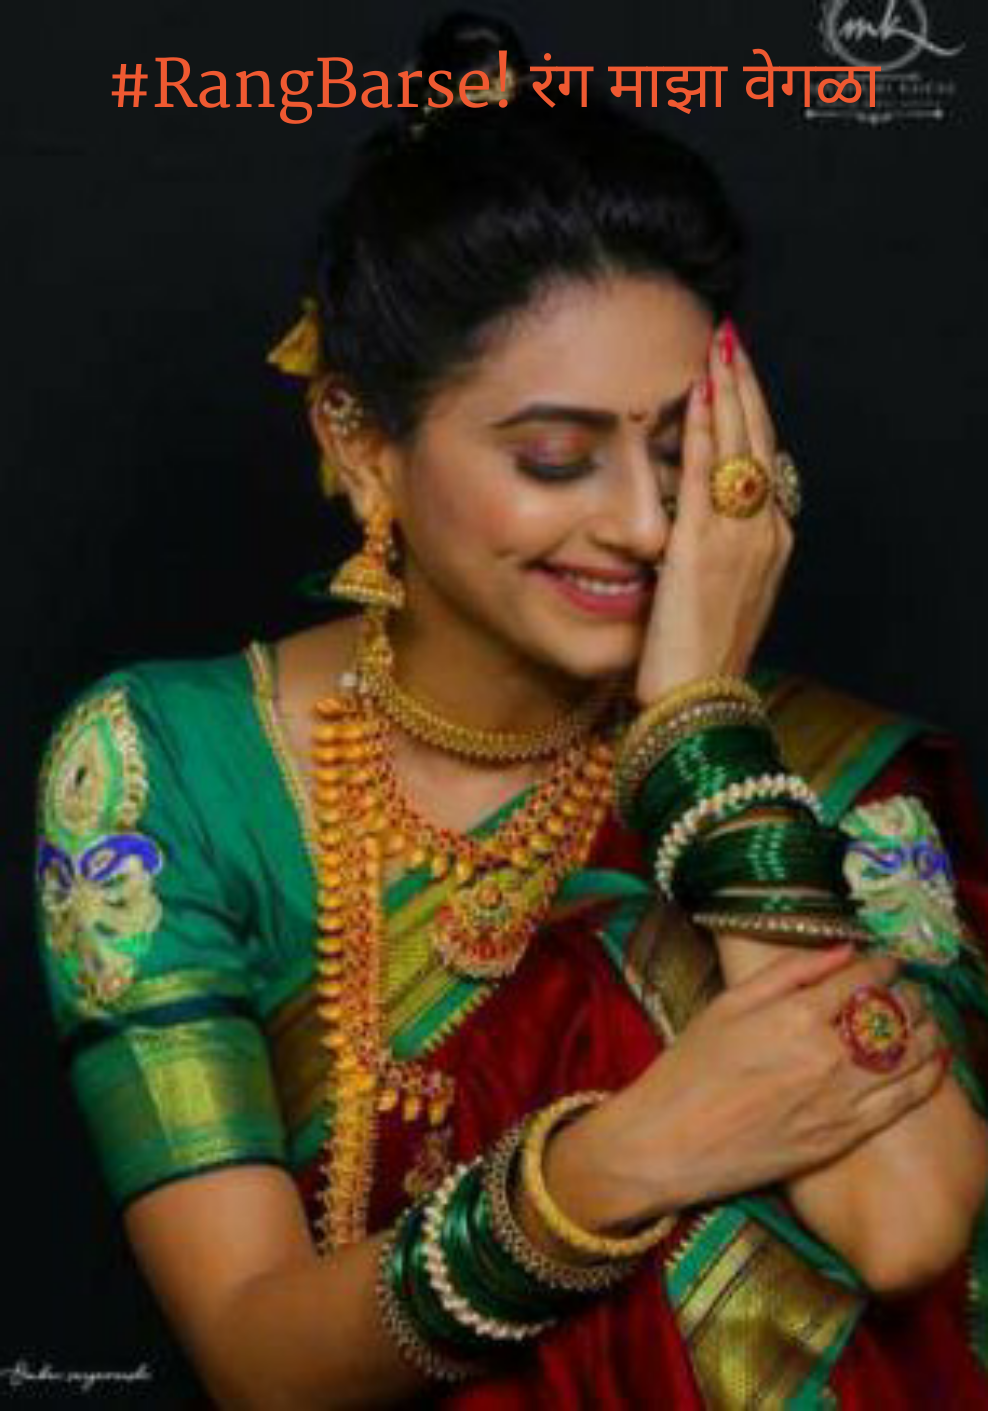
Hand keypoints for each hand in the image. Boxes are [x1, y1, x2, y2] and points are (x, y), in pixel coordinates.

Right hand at [550, 946, 947, 1228]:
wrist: (670, 1143)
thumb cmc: (689, 1068)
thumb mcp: (727, 1004)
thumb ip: (788, 971)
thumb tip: (843, 949)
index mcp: (794, 1015)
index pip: (861, 978)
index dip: (883, 963)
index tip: (888, 958)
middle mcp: (824, 1055)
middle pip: (892, 1014)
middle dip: (909, 994)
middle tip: (911, 987)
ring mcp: (837, 1099)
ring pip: (905, 1057)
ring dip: (926, 1031)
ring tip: (928, 1019)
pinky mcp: (841, 1137)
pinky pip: (900, 1103)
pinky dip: (925, 1078)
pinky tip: (934, 1062)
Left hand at [634, 321, 792, 704]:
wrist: (699, 701)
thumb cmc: (698, 661)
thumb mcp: (714, 599)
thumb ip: (711, 557)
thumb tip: (687, 529)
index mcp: (770, 546)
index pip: (763, 465)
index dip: (751, 418)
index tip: (737, 379)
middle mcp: (765, 534)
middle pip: (760, 444)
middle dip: (746, 388)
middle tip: (732, 341)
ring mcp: (739, 538)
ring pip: (740, 447)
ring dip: (729, 392)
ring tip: (720, 347)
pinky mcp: (703, 547)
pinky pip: (706, 473)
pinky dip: (704, 428)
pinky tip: (696, 393)